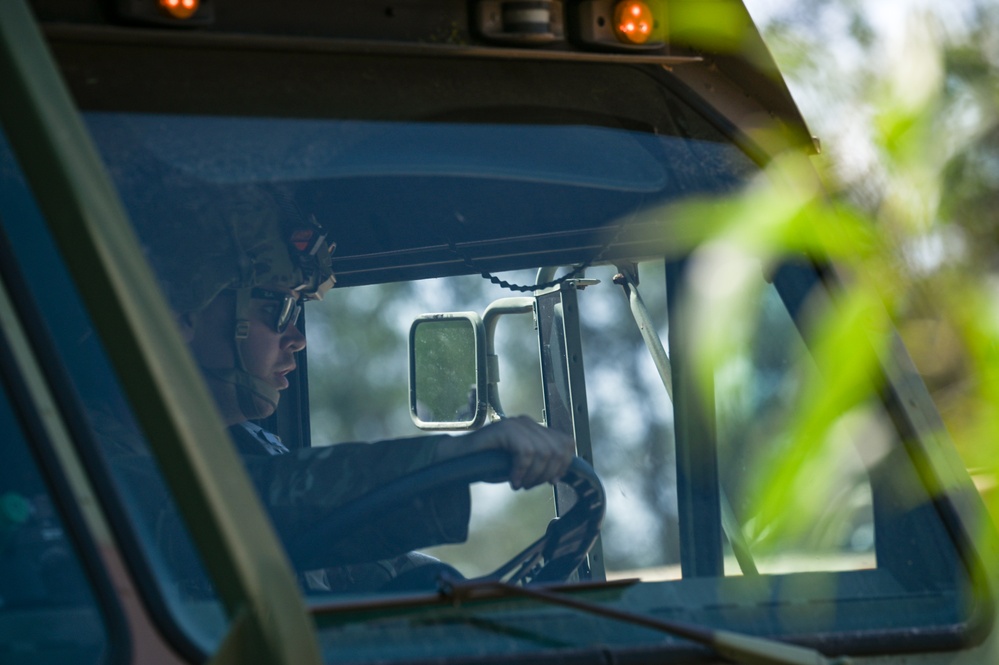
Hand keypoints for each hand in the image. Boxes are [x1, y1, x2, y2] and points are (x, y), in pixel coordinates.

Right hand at [435, 416, 574, 489]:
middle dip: (547, 473)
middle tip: (530, 485)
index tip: (552, 481)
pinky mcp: (506, 429)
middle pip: (557, 449)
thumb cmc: (488, 463)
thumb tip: (558, 475)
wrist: (460, 458)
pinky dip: (521, 472)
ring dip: (533, 475)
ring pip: (543, 452)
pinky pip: (525, 453)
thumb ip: (539, 464)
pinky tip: (512, 481)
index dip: (564, 464)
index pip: (566, 442)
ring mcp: (517, 424)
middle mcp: (528, 423)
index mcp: (535, 429)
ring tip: (520, 484)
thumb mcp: (521, 465)